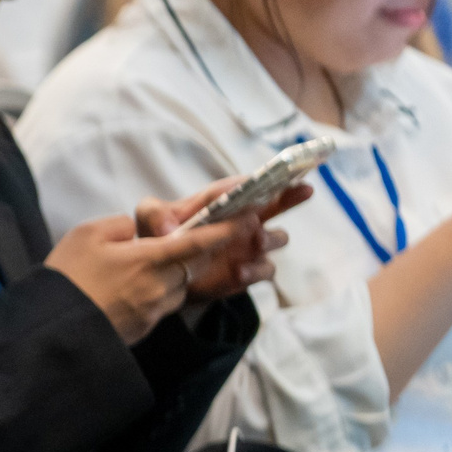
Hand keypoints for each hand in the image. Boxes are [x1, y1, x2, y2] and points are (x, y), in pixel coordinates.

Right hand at [42, 212, 255, 344]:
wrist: (51, 328)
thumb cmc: (67, 276)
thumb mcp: (86, 235)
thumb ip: (120, 226)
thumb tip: (137, 232)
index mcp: (148, 259)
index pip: (198, 241)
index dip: (226, 229)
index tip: (250, 218)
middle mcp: (159, 286)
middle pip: (194, 265)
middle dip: (195, 252)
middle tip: (180, 241)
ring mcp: (153, 311)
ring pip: (179, 286)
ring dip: (172, 274)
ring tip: (142, 269)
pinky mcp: (144, 328)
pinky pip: (161, 305)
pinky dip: (155, 293)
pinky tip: (128, 292)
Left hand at [134, 177, 304, 302]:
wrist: (164, 276)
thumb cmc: (159, 238)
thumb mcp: (148, 220)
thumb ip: (153, 213)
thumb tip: (166, 226)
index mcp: (222, 200)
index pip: (243, 185)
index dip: (257, 179)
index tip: (266, 175)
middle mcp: (243, 219)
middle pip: (277, 202)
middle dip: (291, 193)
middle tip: (303, 188)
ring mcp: (248, 245)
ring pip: (276, 237)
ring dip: (270, 237)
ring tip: (256, 240)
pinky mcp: (248, 271)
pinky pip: (264, 269)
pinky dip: (255, 269)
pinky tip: (239, 271)